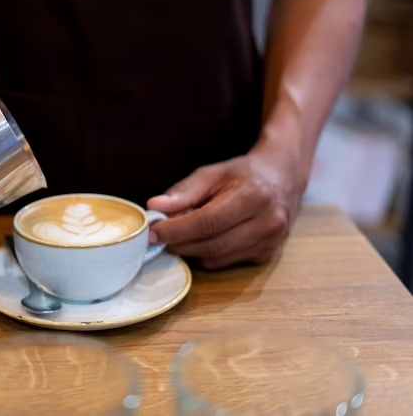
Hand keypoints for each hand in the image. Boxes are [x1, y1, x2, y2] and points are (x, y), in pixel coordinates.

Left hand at [147, 145, 306, 269]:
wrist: (283, 179)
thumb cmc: (244, 175)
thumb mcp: (213, 174)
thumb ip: (184, 192)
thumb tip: (156, 208)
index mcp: (254, 196)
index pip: (208, 222)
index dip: (177, 230)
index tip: (153, 231)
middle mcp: (268, 223)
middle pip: (212, 244)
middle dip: (179, 243)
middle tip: (159, 236)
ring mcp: (270, 243)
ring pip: (217, 258)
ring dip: (191, 250)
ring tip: (179, 235)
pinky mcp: (267, 256)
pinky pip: (226, 262)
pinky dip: (207, 254)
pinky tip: (201, 240)